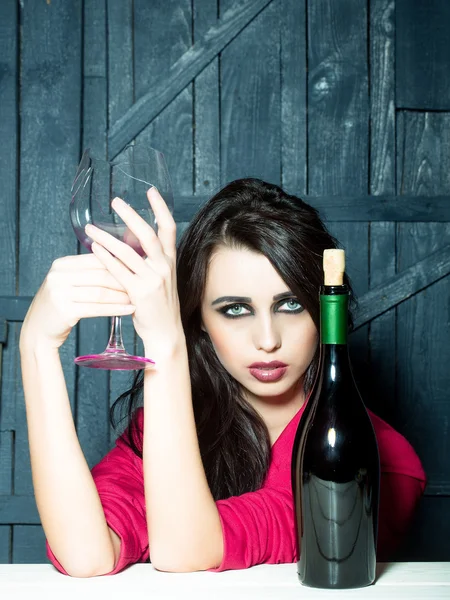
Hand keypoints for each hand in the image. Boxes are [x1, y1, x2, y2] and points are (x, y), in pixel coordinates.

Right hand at [20, 254, 134, 350]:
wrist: (38, 329)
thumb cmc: (61, 304)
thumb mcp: (69, 282)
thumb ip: (88, 271)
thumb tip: (120, 261)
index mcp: (62, 264)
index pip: (97, 259)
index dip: (119, 263)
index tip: (138, 267)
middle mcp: (59, 275)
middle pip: (100, 275)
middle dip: (124, 280)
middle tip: (143, 284)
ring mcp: (60, 292)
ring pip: (100, 292)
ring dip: (122, 296)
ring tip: (138, 298)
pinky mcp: (64, 310)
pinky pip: (96, 308)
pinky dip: (115, 309)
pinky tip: (129, 310)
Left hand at [85, 187, 182, 356]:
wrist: (165, 333)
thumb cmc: (159, 305)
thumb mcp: (161, 279)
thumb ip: (150, 260)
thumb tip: (130, 242)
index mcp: (170, 260)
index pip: (169, 228)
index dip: (161, 208)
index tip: (151, 191)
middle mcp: (164, 267)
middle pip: (148, 234)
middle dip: (131, 215)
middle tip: (115, 201)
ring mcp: (153, 279)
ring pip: (127, 252)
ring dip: (107, 237)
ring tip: (91, 228)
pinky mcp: (139, 292)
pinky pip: (118, 271)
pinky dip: (104, 258)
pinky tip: (94, 249)